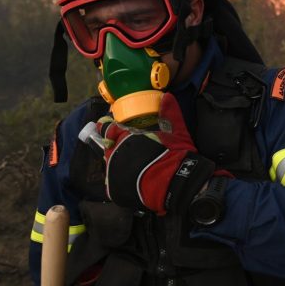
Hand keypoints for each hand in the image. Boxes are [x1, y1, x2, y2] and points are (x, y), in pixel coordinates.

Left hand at [101, 93, 215, 214]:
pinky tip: (134, 181)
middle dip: (117, 147)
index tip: (111, 129)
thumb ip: (169, 113)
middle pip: (109, 148)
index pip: (108, 129)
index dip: (110, 128)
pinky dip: (121, 181)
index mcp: (125, 136)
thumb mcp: (175, 131)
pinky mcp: (113, 189)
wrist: (175, 183)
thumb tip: (167, 96)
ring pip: (111, 165)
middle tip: (131, 152)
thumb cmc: (174, 154)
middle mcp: (114, 152)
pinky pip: (113, 183)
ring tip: (135, 168)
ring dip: (119, 164)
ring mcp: (112, 172)